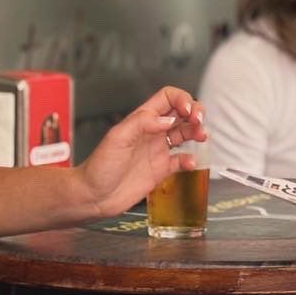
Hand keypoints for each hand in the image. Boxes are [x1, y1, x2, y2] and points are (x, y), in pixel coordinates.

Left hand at [77, 87, 205, 216]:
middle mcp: (152, 132)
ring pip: (184, 134)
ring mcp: (157, 150)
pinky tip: (190, 163)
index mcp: (142, 119)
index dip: (181, 99)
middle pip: (181, 113)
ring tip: (202, 137)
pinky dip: (190, 160)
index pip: (167, 98)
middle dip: (195, 112)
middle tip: (198, 122)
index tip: (187, 110)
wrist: (93, 196)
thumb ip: (142, 123)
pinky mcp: (160, 170)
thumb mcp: (117, 138)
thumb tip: (167, 119)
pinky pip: (181, 160)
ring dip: (196, 132)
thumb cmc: (99, 167)